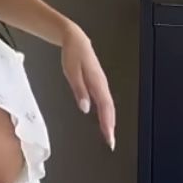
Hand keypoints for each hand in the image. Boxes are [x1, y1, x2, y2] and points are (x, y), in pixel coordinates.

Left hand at [60, 24, 116, 149]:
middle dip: (111, 127)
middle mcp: (102, 85)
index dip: (108, 124)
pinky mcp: (98, 85)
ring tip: (109, 135)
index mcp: (97, 82)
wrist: (75, 40)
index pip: (106, 107)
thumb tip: (85, 108)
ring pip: (109, 106)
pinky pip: (105, 102)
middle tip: (111, 142)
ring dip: (110, 122)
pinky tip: (104, 121)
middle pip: (110, 109)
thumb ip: (79, 90)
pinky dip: (106, 113)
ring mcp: (101, 85)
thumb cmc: (73, 54)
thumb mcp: (71, 72)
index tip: (109, 137)